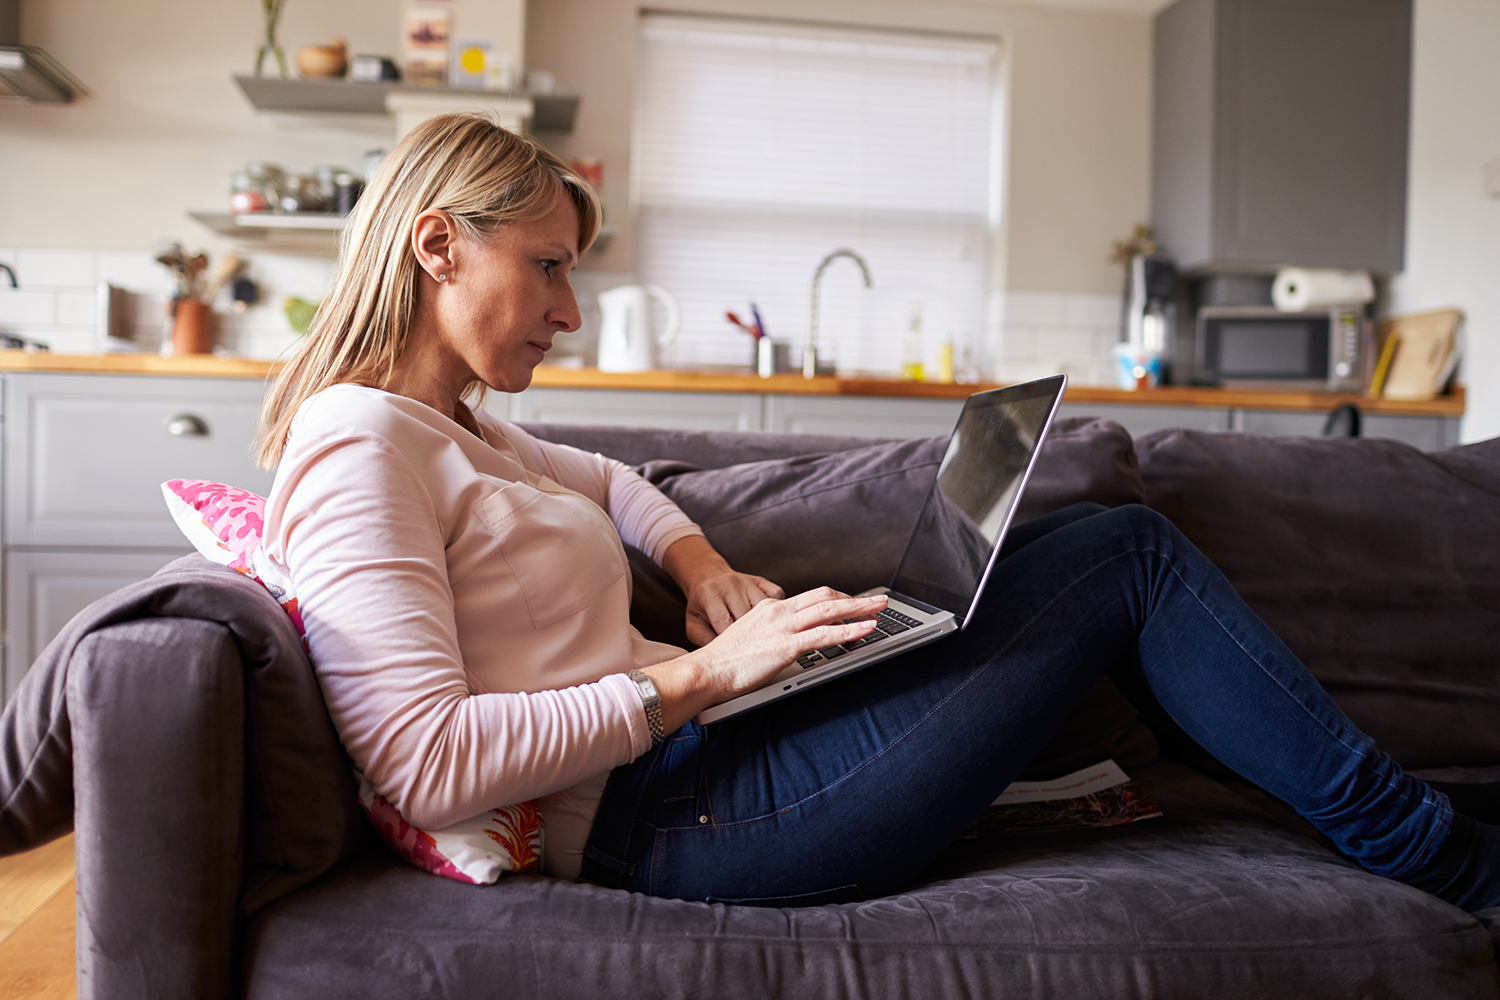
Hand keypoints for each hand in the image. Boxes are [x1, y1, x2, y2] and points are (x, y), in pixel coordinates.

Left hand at [683, 567, 784, 646]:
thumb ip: (705, 640)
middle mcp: (731, 585)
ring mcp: (748, 582)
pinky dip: (778, 609)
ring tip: (764, 638)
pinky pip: (777, 595)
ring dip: (767, 624)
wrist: (707, 577)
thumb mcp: (693, 624)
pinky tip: (772, 620)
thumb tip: (721, 658)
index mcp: (710, 595)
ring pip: (766, 606)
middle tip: (752, 650)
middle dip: (750, 636)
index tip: (736, 655)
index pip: (725, 623)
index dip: (732, 643)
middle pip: (747, 616)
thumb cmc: (701, 605)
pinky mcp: (761, 581)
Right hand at [687, 587, 888, 701]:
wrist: (705, 671)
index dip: (836, 599)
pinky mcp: (787, 645)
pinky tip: (867, 629)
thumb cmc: (721, 663)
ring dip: (860, 608)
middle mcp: (778, 611)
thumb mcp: (748, 639)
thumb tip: (786, 647)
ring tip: (880, 609)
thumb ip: (769, 637)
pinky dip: (851, 630)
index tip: (852, 603)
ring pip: (831, 610)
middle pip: (826, 596)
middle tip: (876, 600)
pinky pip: (826, 634)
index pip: (811, 597)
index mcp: (768, 608)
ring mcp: (783, 626)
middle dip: (854, 598)